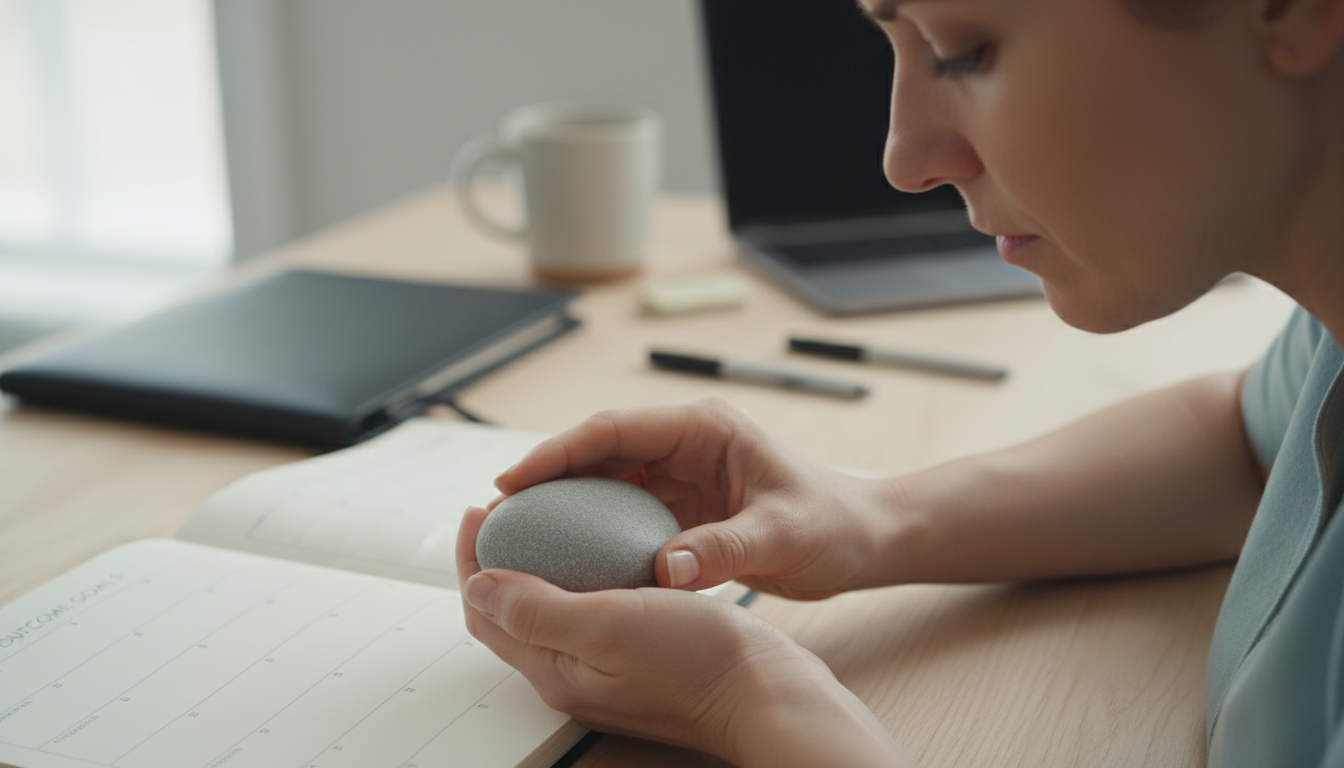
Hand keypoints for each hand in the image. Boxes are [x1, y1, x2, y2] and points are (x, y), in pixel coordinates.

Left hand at [456, 506, 912, 766]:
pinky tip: (608, 547)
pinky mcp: (638, 656)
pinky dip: (584, 574)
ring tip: (550, 518)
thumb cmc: (696, 664)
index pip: (485, 609)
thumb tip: (477, 583)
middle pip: (511, 610)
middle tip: (510, 508)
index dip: (474, 556)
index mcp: (553, 669)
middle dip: (499, 557)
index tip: (482, 508)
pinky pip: (594, 609)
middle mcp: (572, 672)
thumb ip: (535, 609)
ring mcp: (606, 666)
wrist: (766, 694)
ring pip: (551, 608)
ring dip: (539, 563)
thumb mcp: (607, 626)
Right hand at [493, 398, 902, 598]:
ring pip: (604, 482)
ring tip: (517, 536)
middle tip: (499, 514)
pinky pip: (622, 513)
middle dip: (546, 478)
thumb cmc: (833, 523)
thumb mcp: (783, 536)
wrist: (863, 538)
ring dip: (563, 505)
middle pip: (597, 452)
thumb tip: (666, 569)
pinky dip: (591, 531)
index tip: (513, 481)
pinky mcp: (681, 505)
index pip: (613, 430)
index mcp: (704, 428)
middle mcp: (685, 443)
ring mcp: (681, 473)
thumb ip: (725, 549)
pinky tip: (564, 557)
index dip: (557, 452)